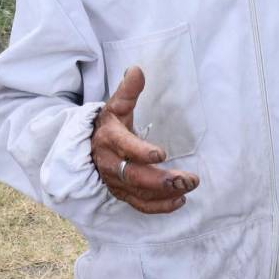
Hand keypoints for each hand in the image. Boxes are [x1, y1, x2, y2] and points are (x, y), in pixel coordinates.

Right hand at [91, 66, 198, 212]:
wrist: (90, 146)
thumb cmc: (110, 123)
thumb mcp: (116, 105)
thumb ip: (127, 90)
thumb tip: (136, 70)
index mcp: (109, 139)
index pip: (124, 147)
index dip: (140, 152)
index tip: (161, 154)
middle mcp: (110, 163)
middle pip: (134, 176)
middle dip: (162, 180)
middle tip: (188, 179)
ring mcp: (115, 181)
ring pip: (139, 193)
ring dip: (165, 194)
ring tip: (188, 188)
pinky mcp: (122, 193)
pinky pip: (139, 205)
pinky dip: (159, 207)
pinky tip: (180, 202)